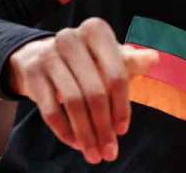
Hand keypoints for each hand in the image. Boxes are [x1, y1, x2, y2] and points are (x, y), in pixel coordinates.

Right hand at [7, 17, 158, 163]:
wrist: (41, 56)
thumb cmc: (86, 60)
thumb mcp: (109, 57)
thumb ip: (131, 61)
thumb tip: (154, 58)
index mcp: (96, 31)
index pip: (116, 75)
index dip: (122, 106)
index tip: (123, 130)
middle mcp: (71, 38)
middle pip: (94, 92)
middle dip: (103, 127)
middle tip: (109, 151)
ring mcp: (48, 54)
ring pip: (72, 102)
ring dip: (85, 133)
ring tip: (94, 153)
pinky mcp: (32, 73)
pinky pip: (49, 109)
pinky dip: (64, 131)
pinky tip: (75, 143)